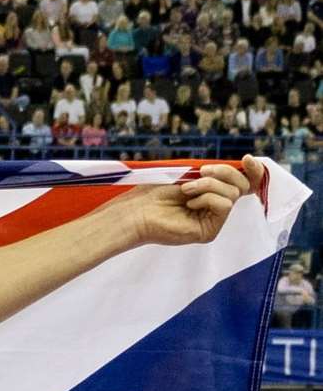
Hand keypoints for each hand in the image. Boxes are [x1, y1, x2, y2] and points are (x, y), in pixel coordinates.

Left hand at [126, 155, 264, 247]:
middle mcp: (215, 208)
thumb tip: (242, 163)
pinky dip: (207, 198)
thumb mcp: (189, 173)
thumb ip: (215, 172)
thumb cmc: (155, 191)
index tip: (247, 159)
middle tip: (201, 172)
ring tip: (185, 190)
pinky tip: (189, 204)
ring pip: (232, 194)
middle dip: (223, 173)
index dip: (253, 171)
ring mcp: (213, 220)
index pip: (245, 183)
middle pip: (241, 185)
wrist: (137, 209)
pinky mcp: (209, 231)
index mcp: (212, 193)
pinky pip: (224, 206)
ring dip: (208, 185)